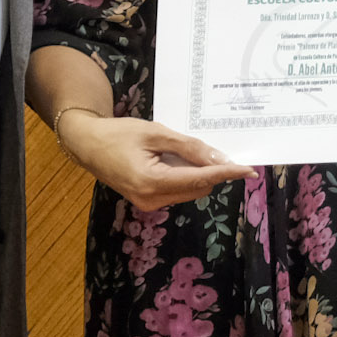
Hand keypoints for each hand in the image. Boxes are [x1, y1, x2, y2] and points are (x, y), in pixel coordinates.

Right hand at [56, 108, 255, 210]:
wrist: (87, 144)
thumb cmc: (119, 134)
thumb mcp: (156, 133)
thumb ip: (188, 147)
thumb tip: (218, 159)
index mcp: (152, 182)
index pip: (200, 179)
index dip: (226, 173)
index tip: (249, 171)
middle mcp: (152, 199)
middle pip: (197, 187)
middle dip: (213, 171)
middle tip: (220, 150)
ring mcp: (149, 203)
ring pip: (189, 191)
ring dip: (199, 173)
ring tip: (188, 150)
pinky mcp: (147, 201)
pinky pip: (177, 190)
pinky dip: (185, 176)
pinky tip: (179, 159)